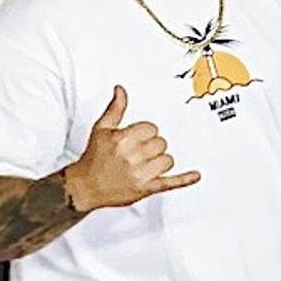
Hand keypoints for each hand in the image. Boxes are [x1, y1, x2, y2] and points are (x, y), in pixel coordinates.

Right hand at [63, 86, 201, 213]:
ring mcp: (140, 174)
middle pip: (161, 143)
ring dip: (160, 160)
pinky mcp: (146, 189)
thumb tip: (121, 90)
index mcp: (122, 140)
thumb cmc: (94, 159)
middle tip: (138, 151)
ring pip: (167, 160)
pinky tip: (195, 175)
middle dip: (151, 146)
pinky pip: (170, 183)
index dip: (145, 132)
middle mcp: (132, 157)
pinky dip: (185, 179)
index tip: (137, 138)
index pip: (150, 128)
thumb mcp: (101, 129)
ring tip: (146, 163)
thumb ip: (115, 109)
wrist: (85, 187)